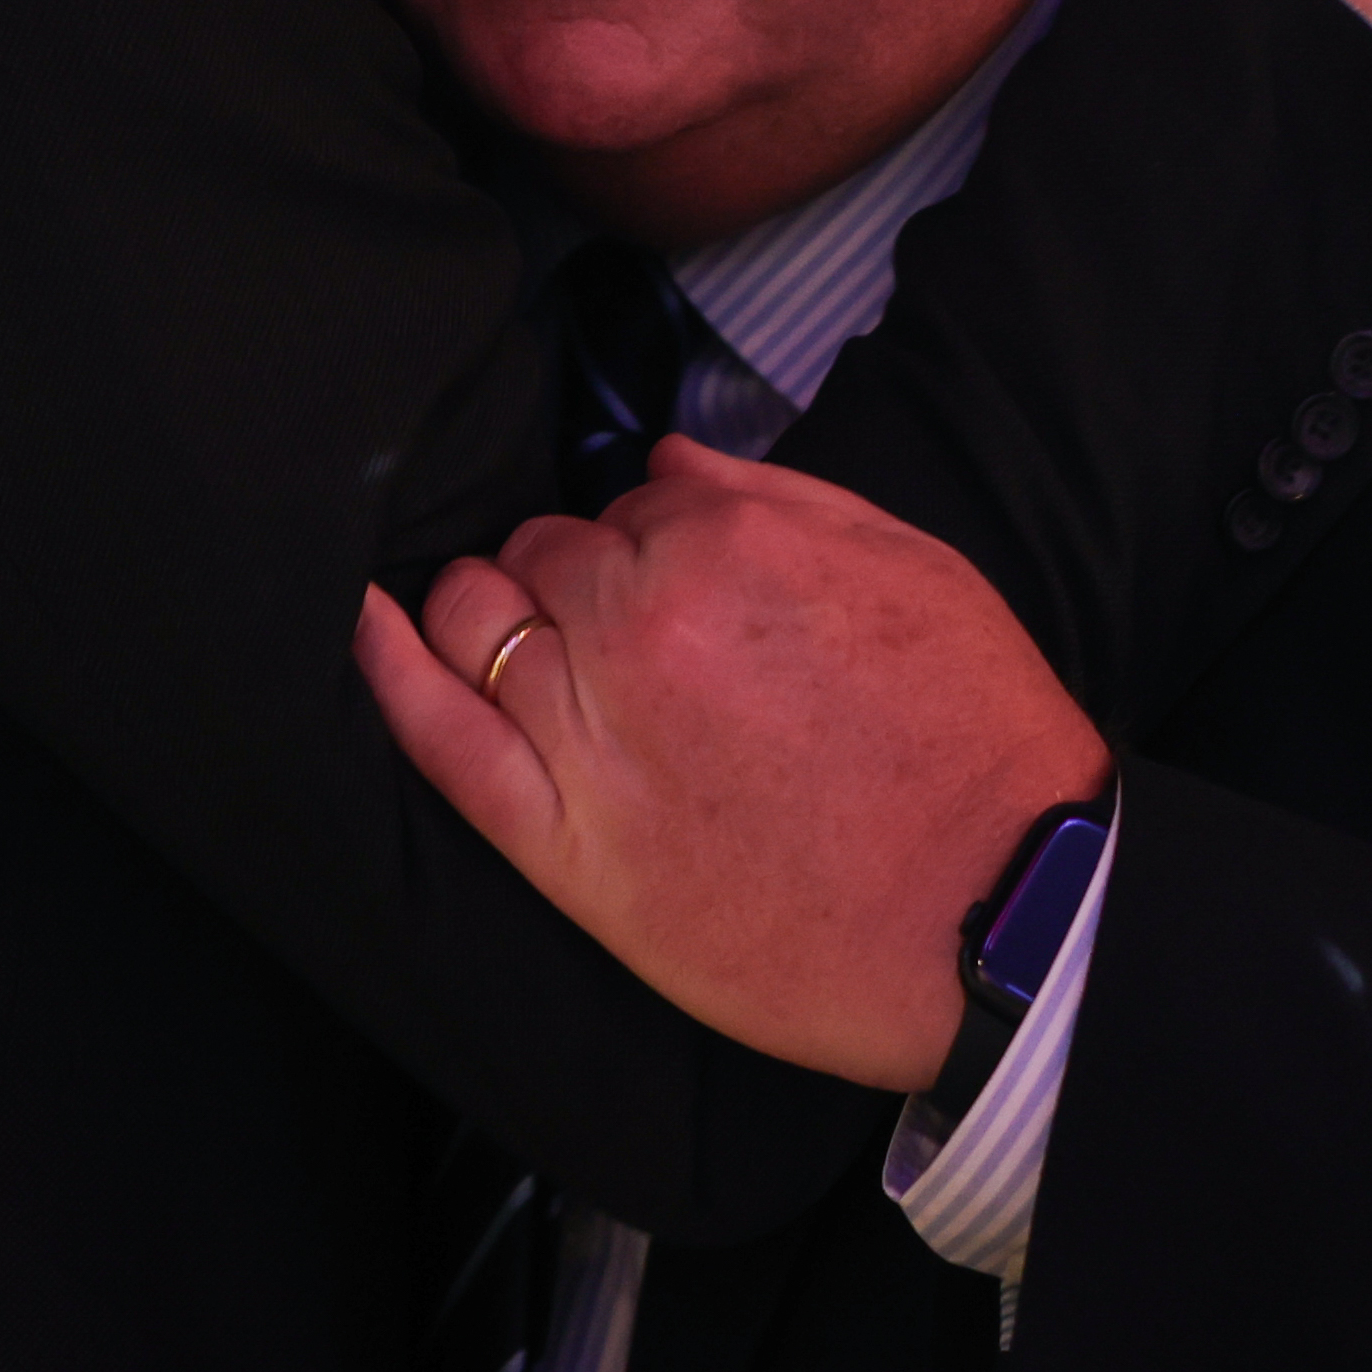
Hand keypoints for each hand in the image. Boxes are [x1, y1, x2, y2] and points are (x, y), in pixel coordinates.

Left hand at [352, 438, 1110, 1090]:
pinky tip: (368, 630)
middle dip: (568, 580)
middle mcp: (638, 624)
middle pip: (540, 560)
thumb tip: (661, 460)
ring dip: (491, 617)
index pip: (619, 508)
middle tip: (629, 641)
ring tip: (531, 652)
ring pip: (479, 623)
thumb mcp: (906, 565)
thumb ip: (770, 497)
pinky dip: (393, 673)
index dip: (639, 548)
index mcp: (722, 544)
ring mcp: (591, 736)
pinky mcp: (568, 847)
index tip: (671, 590)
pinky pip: (442, 740)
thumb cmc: (970, 738)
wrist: (1002, 910)